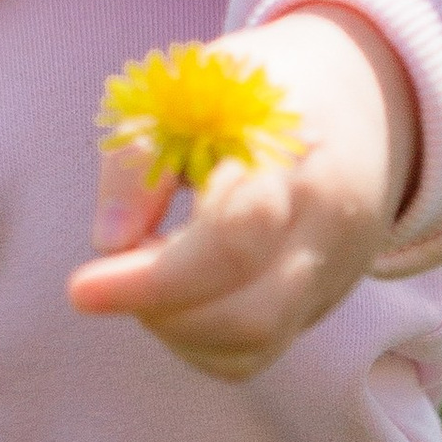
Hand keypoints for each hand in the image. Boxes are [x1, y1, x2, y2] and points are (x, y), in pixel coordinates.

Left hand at [65, 8, 419, 384]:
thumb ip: (142, 156)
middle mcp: (325, 228)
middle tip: (107, 278)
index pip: (232, 240)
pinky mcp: (322, 302)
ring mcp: (333, 274)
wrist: (361, 97)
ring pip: (255, 346)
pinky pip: (259, 351)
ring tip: (144, 273)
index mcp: (292, 158)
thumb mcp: (189, 90)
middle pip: (249, 314)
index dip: (152, 278)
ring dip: (176, 329)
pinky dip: (201, 341)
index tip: (81, 289)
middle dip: (159, 312)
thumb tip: (109, 243)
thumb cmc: (254, 89)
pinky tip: (176, 294)